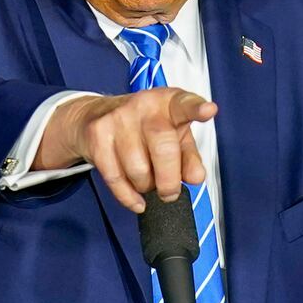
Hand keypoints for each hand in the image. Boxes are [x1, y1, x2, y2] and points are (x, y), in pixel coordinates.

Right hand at [36, 88, 217, 211]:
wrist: (94, 115)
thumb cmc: (144, 128)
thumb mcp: (174, 136)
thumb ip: (189, 157)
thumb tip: (195, 178)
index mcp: (169, 103)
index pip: (185, 104)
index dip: (196, 109)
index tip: (208, 111)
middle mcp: (144, 106)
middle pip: (163, 148)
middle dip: (169, 180)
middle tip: (169, 193)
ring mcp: (118, 118)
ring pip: (138, 169)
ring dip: (145, 186)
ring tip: (146, 181)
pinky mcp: (97, 135)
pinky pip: (115, 178)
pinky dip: (128, 197)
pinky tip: (136, 199)